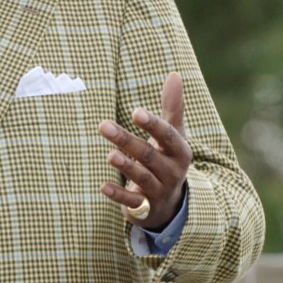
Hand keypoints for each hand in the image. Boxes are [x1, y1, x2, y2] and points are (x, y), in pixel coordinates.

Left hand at [98, 72, 190, 228]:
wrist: (169, 203)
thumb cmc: (167, 159)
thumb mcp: (174, 135)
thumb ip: (172, 107)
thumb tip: (174, 74)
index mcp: (180, 151)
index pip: (168, 136)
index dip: (153, 125)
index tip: (136, 112)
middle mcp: (172, 171)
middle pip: (149, 155)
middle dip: (127, 140)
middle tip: (103, 125)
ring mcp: (159, 190)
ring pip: (142, 177)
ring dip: (126, 166)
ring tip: (109, 154)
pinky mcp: (145, 208)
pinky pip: (132, 202)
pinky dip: (118, 195)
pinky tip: (102, 186)